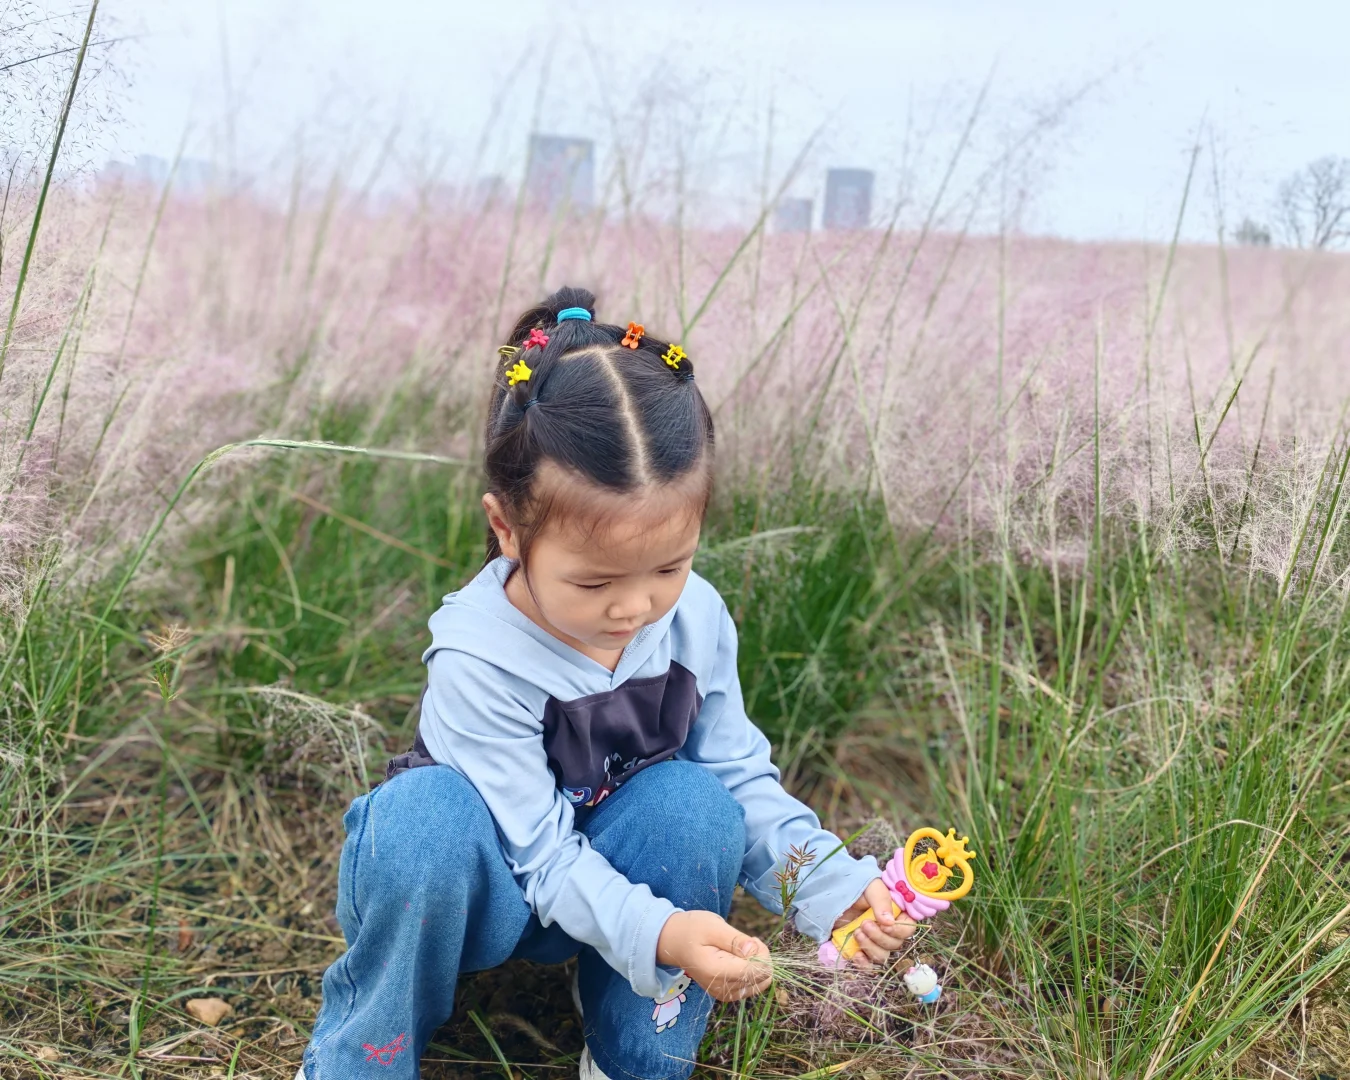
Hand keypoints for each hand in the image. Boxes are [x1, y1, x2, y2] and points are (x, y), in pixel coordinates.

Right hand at [656, 910, 772, 1001]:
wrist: (673, 942)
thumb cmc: (691, 930)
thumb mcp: (713, 926)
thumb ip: (735, 940)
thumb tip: (755, 950)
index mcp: (718, 972)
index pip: (758, 972)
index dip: (762, 953)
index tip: (750, 939)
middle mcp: (723, 989)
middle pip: (762, 978)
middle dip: (761, 957)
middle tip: (746, 941)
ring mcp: (724, 994)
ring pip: (760, 983)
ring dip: (757, 963)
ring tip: (741, 948)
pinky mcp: (727, 993)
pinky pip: (751, 985)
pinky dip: (751, 970)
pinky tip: (739, 957)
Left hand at [832, 878, 915, 970]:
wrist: (834, 894)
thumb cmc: (857, 887)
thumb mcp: (871, 888)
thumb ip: (881, 901)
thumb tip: (889, 922)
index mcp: (897, 914)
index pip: (908, 929)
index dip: (899, 931)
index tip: (884, 925)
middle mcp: (889, 931)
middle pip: (894, 945)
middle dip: (879, 937)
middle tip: (864, 924)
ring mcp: (875, 942)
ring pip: (882, 956)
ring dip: (870, 947)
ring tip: (856, 933)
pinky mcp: (861, 950)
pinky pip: (868, 965)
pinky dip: (863, 963)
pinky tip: (856, 954)